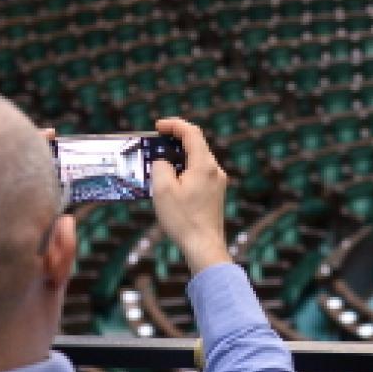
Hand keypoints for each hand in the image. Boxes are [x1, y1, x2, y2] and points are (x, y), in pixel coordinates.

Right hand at [151, 117, 230, 274]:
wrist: (204, 246)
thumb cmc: (183, 220)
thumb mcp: (162, 189)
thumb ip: (160, 166)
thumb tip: (163, 161)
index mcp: (204, 165)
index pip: (191, 132)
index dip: (174, 125)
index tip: (158, 126)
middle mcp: (215, 170)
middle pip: (195, 145)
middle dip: (174, 141)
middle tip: (154, 144)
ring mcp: (218, 182)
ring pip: (197, 160)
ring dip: (178, 157)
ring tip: (159, 165)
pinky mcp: (215, 194)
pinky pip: (199, 173)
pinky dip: (184, 170)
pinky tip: (171, 182)